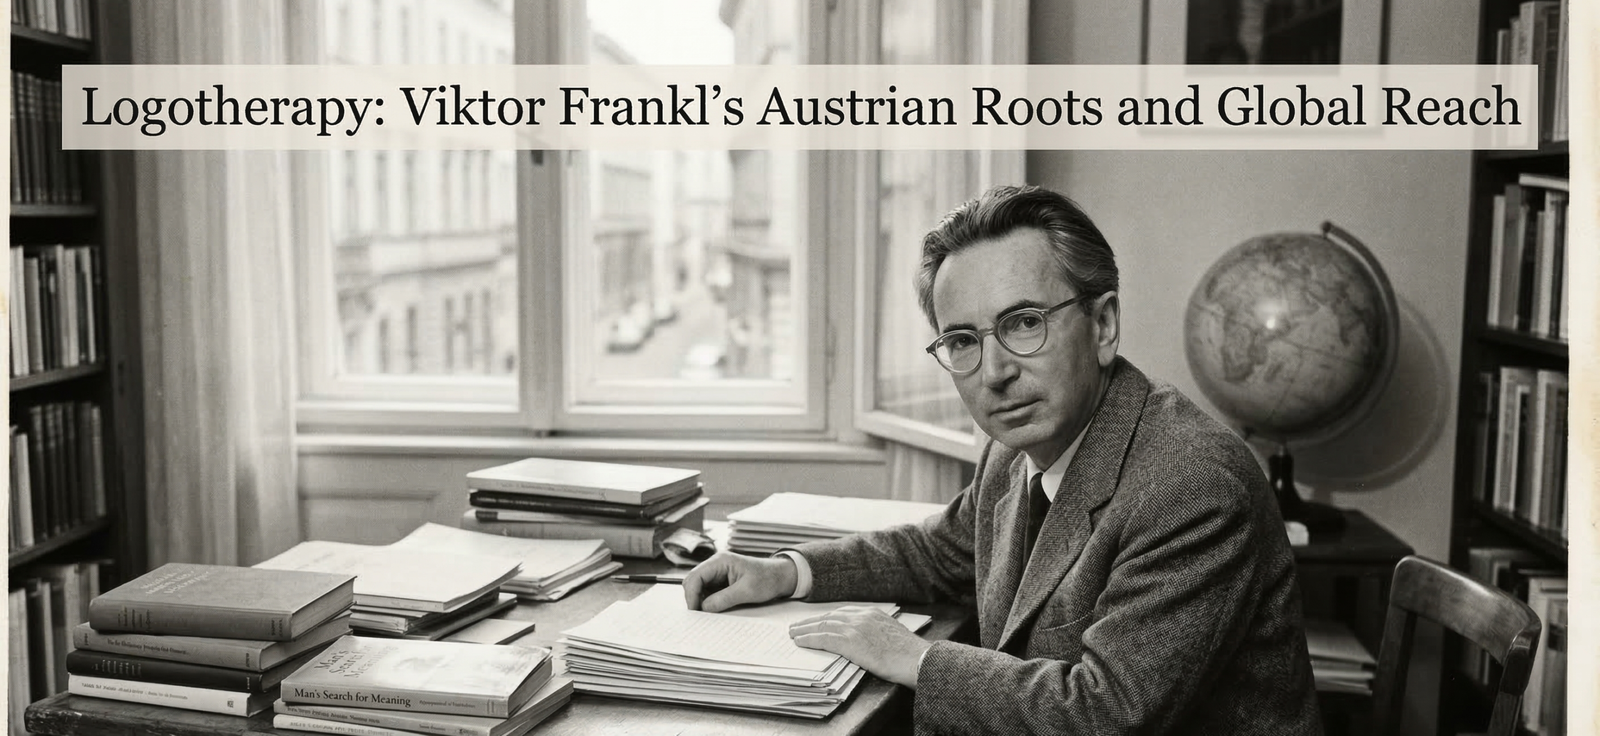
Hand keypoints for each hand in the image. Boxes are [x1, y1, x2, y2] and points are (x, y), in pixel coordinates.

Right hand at [683, 551, 797, 612]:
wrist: (781, 577)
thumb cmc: (767, 579)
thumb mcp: (746, 591)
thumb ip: (723, 599)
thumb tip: (703, 609)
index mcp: (720, 561)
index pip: (695, 577)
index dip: (691, 595)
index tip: (695, 612)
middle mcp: (715, 565)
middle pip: (692, 581)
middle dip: (693, 598)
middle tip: (700, 616)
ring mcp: (717, 573)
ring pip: (698, 588)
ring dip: (700, 601)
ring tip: (708, 615)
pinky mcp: (721, 582)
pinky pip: (707, 592)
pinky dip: (708, 602)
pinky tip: (714, 611)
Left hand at [788, 607, 931, 687]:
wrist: (917, 659)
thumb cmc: (909, 653)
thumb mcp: (891, 634)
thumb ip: (875, 632)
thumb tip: (865, 641)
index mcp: (872, 613)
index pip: (841, 612)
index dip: (825, 617)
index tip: (815, 621)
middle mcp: (861, 617)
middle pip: (829, 617)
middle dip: (810, 622)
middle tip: (796, 626)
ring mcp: (855, 628)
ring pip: (822, 626)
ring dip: (805, 630)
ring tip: (793, 634)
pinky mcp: (851, 642)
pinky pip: (823, 639)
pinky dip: (809, 639)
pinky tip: (800, 642)